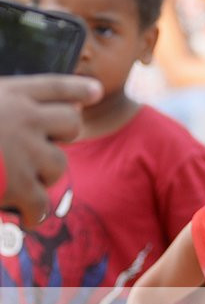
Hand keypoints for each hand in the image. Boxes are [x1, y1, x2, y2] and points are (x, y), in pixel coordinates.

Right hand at [0, 75, 101, 226]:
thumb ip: (2, 108)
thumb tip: (38, 117)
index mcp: (8, 93)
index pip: (53, 86)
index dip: (77, 90)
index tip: (96, 92)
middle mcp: (24, 117)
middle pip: (70, 123)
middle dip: (61, 137)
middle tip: (41, 149)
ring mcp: (25, 150)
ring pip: (59, 164)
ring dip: (43, 175)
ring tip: (21, 181)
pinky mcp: (19, 184)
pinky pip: (42, 202)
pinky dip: (35, 213)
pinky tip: (27, 218)